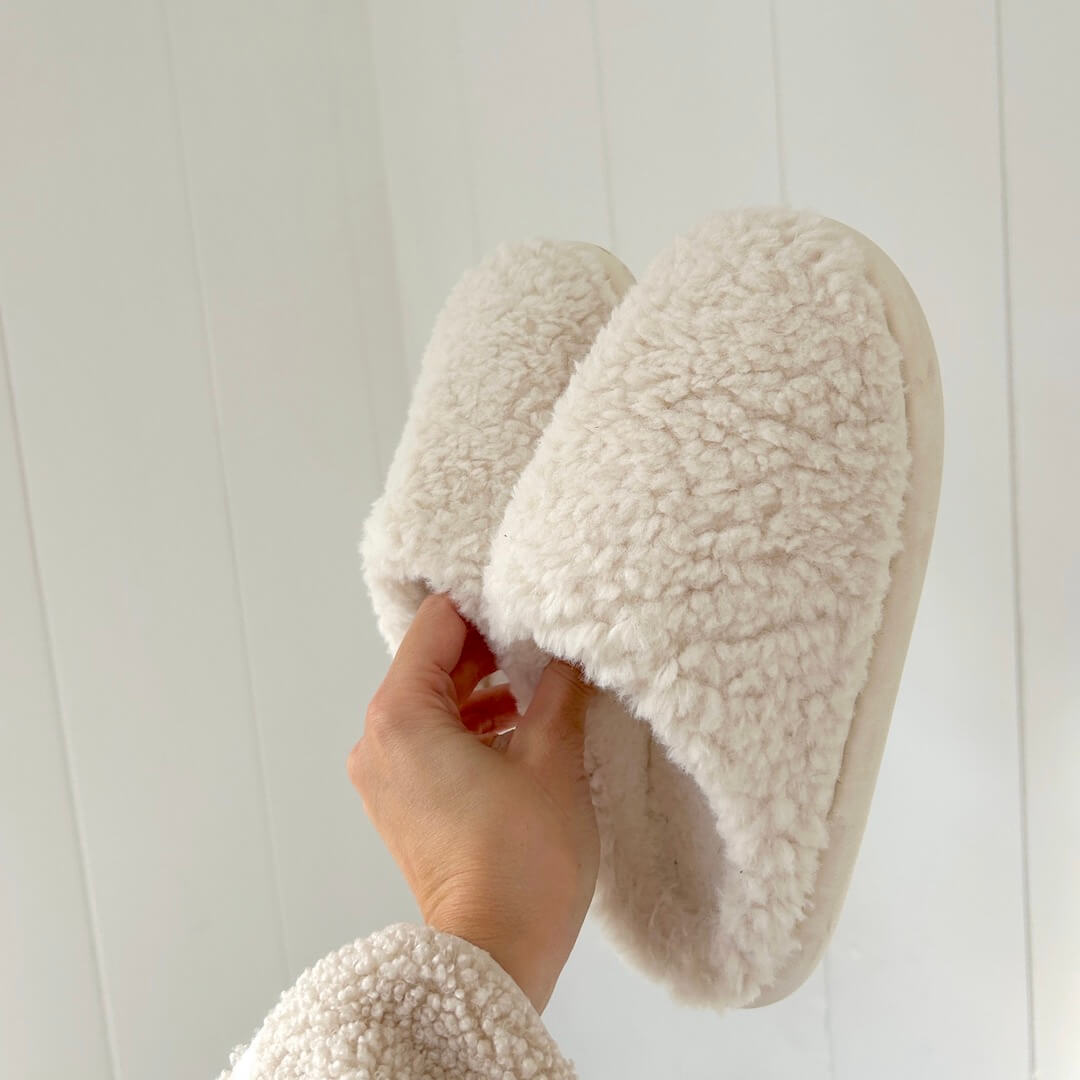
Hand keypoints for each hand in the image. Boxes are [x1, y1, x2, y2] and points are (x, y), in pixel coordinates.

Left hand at [348, 592, 598, 1012]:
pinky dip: (472, 725)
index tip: (528, 604)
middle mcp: (379, 740)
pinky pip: (432, 739)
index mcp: (401, 715)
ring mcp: (386, 775)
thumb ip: (557, 688)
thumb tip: (564, 651)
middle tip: (545, 642)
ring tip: (543, 687)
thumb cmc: (520, 864)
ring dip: (485, 689)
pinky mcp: (402, 803)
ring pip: (435, 702)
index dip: (485, 607)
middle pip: (432, 662)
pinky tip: (523, 727)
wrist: (495, 956)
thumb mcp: (552, 758)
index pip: (436, 624)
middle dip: (489, 650)